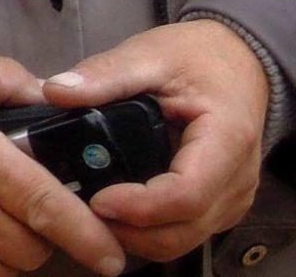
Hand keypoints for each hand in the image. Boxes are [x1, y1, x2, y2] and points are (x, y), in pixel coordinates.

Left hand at [42, 19, 268, 263]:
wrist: (240, 63)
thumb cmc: (197, 57)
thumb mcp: (149, 54)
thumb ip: (104, 74)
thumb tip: (55, 92)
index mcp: (226, 141)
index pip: (186, 196)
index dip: (139, 207)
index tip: (94, 199)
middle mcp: (237, 182)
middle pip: (182, 232)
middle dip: (128, 231)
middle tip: (78, 209)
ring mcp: (232, 200)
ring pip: (182, 241)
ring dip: (136, 236)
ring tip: (90, 210)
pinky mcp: (221, 208)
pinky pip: (184, 233)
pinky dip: (149, 231)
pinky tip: (115, 209)